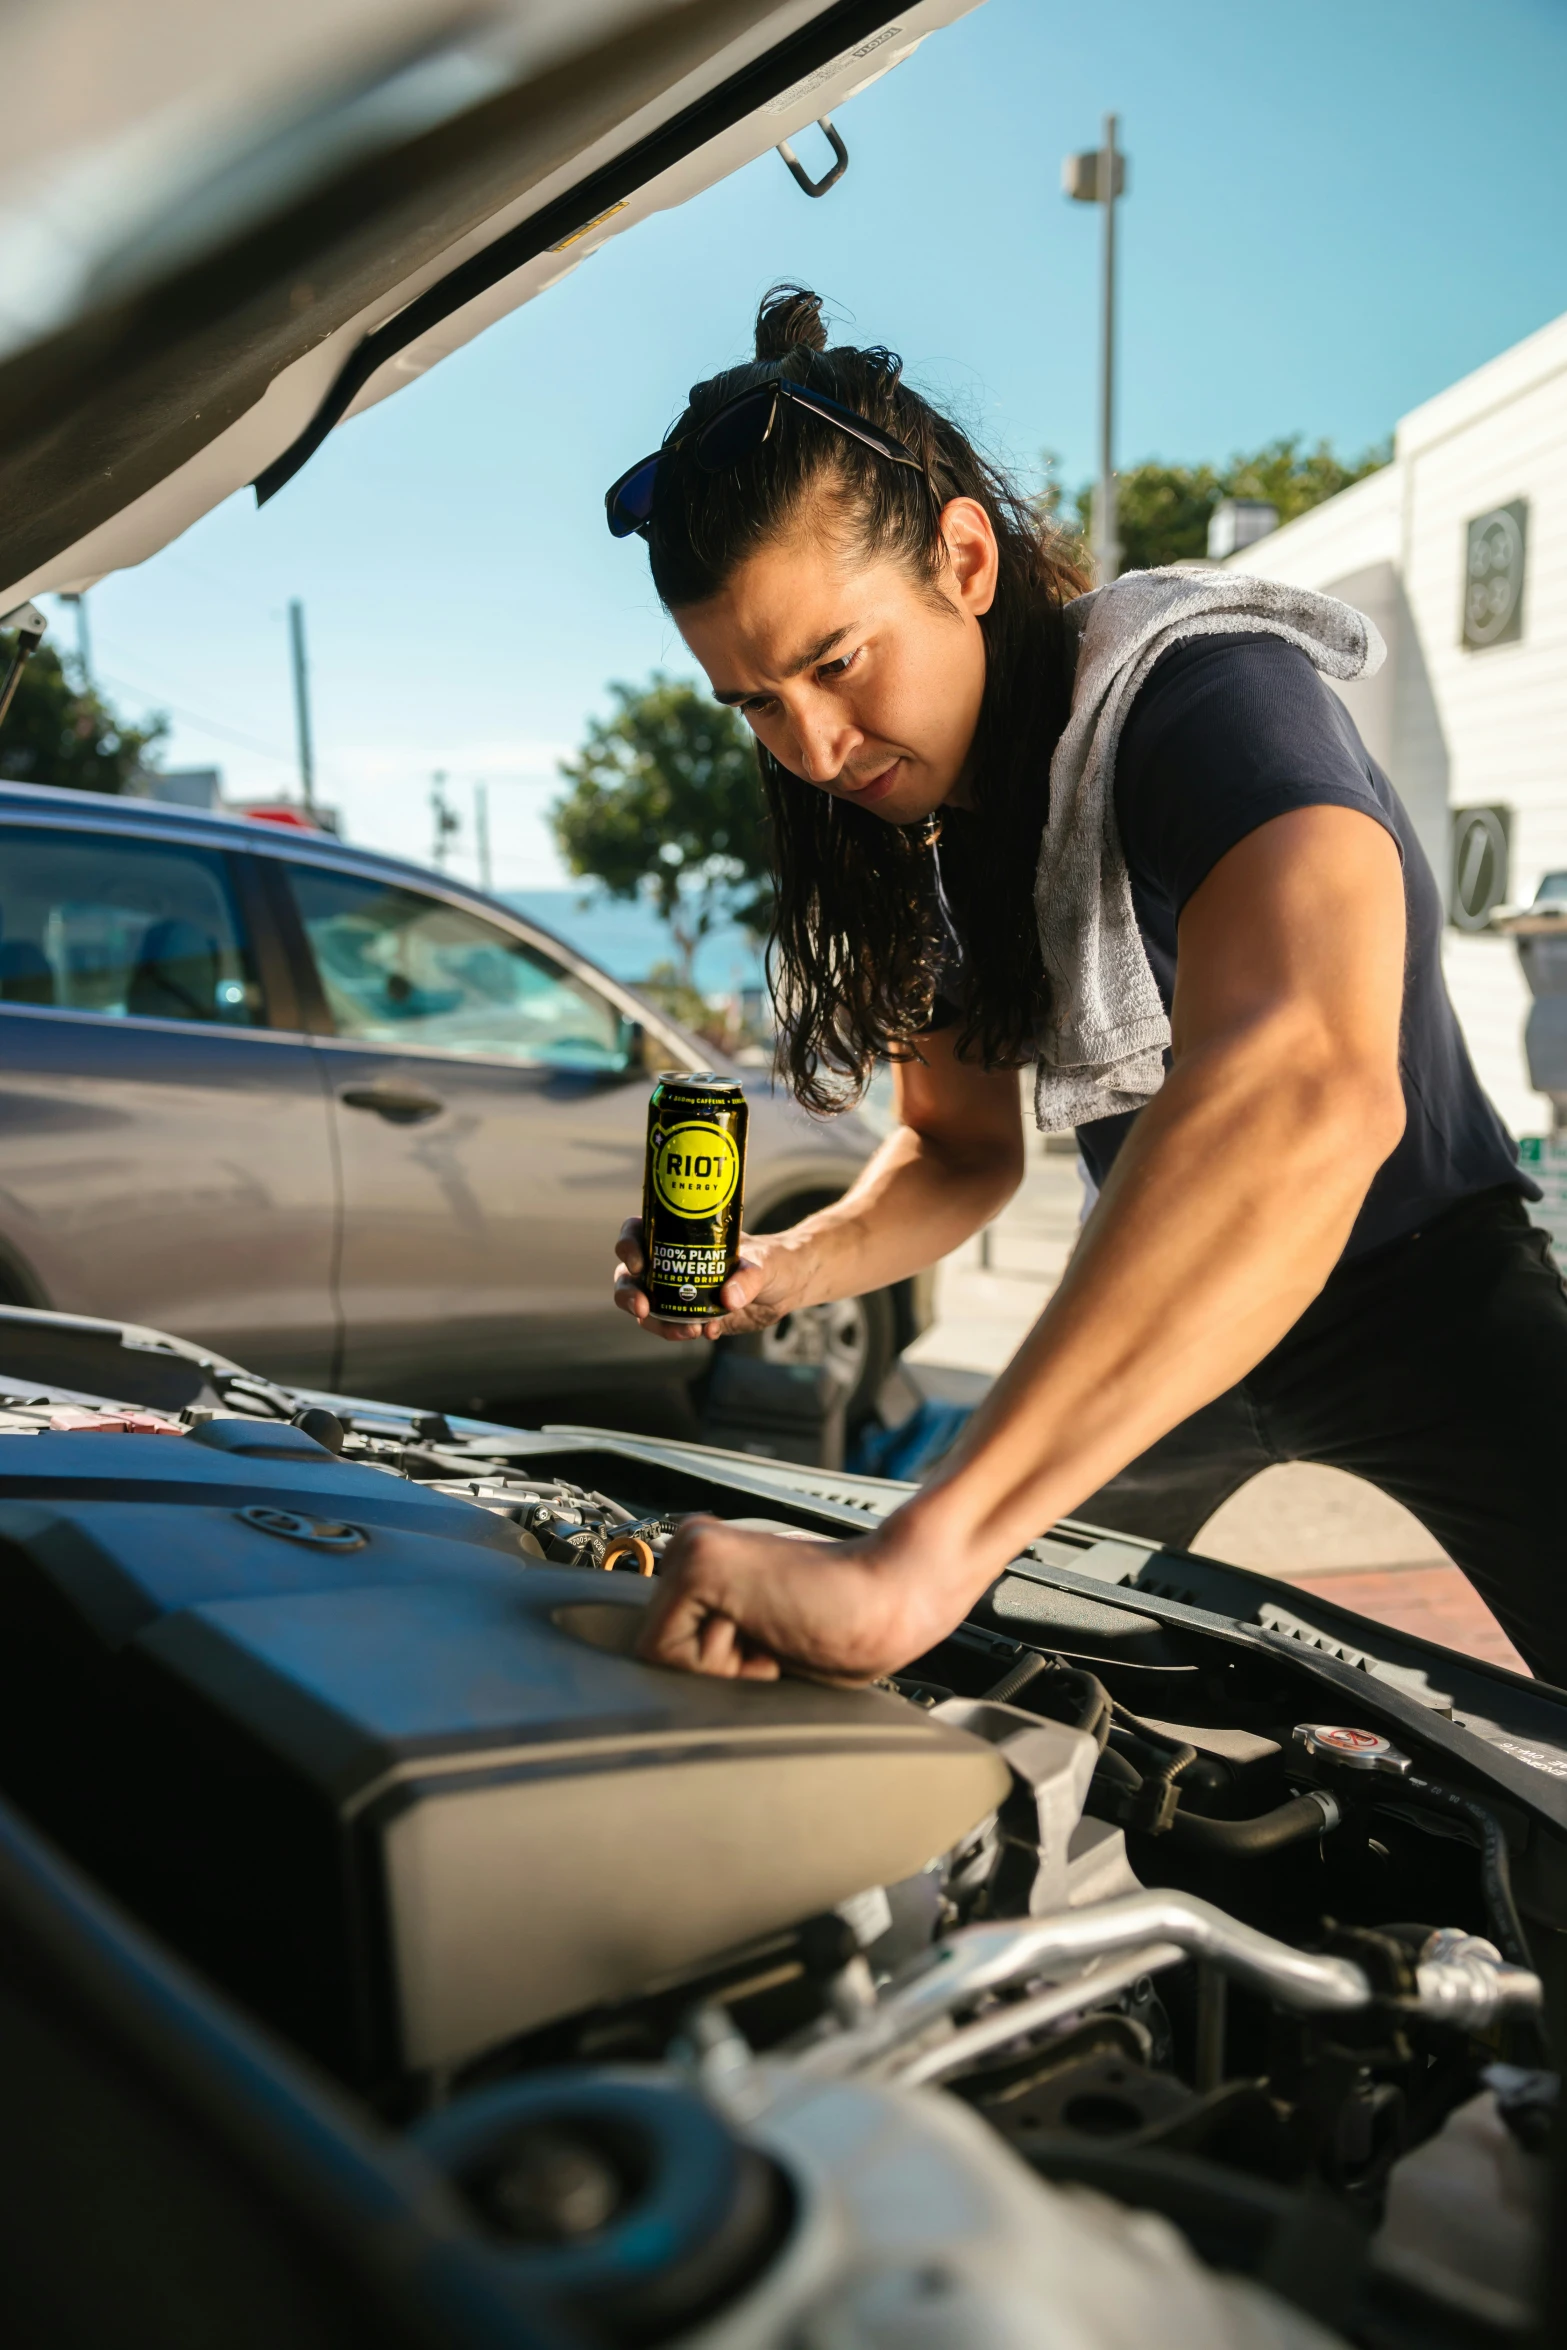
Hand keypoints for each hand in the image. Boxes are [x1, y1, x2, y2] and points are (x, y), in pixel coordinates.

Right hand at [612, 1218, 814, 1344]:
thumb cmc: (774, 1259)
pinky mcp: (692, 1316)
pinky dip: (682, 1332)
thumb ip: (749, 1277)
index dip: (629, 1245)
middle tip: (642, 1308)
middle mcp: (672, 1263)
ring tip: (686, 1330)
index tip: (639, 1263)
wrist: (790, 1286)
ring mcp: (679, 1292)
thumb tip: (728, 1298)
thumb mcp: (766, 1263)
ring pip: (647, 1308)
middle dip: (628, 1294)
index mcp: (680, 1235)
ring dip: (656, 1323)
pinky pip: (673, 1327)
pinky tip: (708, 1332)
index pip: (639, 1232)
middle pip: (630, 1276)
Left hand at [633, 1509, 959, 1682]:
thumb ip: (717, 1645)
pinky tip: (769, 1627)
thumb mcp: (764, 1644)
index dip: (720, 1672)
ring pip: (660, 1655)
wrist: (894, 1595)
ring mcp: (690, 1551)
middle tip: (775, 1636)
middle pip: (658, 1652)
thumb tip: (671, 1689)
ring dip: (723, 1666)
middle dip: (716, 1668)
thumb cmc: (847, 1628)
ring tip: (775, 1630)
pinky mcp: (699, 1563)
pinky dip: (722, 1663)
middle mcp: (689, 1549)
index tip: (770, 1645)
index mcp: (705, 1566)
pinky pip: (671, 1654)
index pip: (667, 1649)